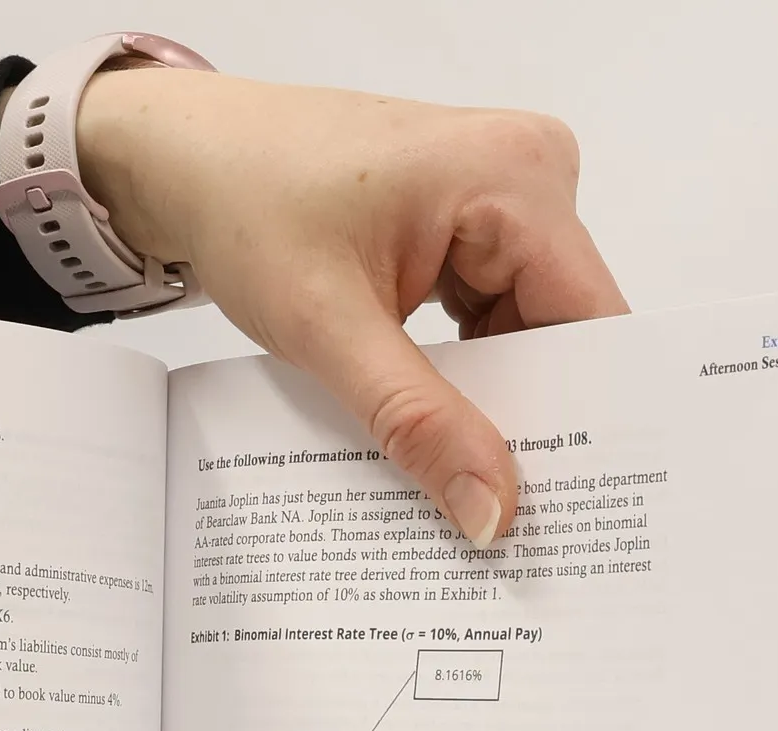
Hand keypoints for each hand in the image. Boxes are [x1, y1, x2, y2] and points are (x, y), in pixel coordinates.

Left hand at [79, 69, 626, 542]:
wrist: (187, 161)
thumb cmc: (247, 204)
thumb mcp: (331, 329)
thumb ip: (418, 422)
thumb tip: (492, 510)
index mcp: (516, 176)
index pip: (590, 320)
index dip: (589, 417)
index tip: (575, 508)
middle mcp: (528, 174)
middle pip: (562, 330)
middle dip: (533, 420)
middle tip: (510, 522)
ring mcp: (501, 200)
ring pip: (524, 335)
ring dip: (492, 406)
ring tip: (470, 485)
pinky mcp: (469, 229)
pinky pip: (490, 320)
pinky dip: (464, 378)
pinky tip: (441, 430)